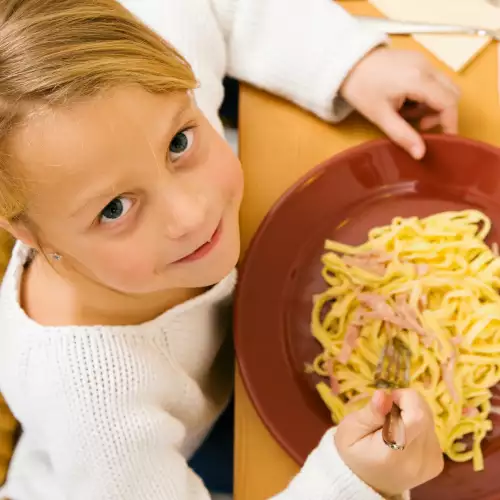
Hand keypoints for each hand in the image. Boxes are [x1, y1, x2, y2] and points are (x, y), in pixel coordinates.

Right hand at [335, 389, 443, 496]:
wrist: (366, 483)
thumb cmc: (354, 452)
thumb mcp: (350, 429)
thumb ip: (370, 413)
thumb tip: (383, 394)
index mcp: (394, 451)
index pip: (417, 415)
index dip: (403, 399)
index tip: (387, 402)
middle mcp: (418, 459)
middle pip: (424, 413)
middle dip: (406, 404)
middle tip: (386, 414)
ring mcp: (430, 462)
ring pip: (429, 419)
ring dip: (411, 414)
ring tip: (393, 428)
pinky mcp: (436, 463)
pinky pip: (431, 431)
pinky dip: (417, 426)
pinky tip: (403, 437)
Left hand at [340, 47, 459, 159]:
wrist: (347, 64)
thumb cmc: (361, 88)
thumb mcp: (380, 116)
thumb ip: (403, 135)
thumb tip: (420, 153)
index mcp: (417, 79)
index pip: (448, 102)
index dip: (450, 122)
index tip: (444, 138)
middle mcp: (425, 66)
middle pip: (451, 93)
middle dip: (441, 113)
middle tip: (420, 125)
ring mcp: (423, 60)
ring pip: (443, 86)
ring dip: (432, 104)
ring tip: (407, 112)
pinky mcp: (418, 59)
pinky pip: (433, 79)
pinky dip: (427, 94)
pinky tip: (406, 101)